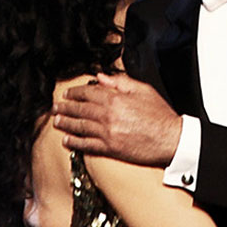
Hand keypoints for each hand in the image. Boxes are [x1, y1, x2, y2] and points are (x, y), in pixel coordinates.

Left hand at [53, 73, 181, 165]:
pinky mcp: (110, 149)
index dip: (75, 93)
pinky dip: (75, 143)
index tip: (67, 94)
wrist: (171, 139)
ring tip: (57, 121)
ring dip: (66, 123)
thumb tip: (100, 77)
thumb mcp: (143, 90)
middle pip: (80, 109)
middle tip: (55, 107)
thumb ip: (120, 82)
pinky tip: (67, 140)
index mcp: (116, 99)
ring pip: (80, 126)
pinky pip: (87, 145)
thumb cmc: (160, 115)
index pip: (88, 93)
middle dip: (65, 108)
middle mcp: (108, 115)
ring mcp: (107, 133)